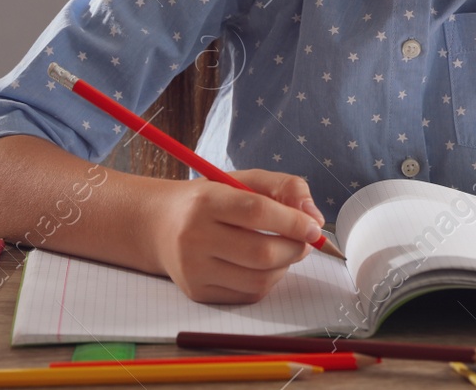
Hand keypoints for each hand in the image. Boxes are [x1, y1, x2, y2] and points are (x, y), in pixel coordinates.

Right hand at [152, 168, 326, 303]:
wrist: (160, 225)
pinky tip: (264, 265)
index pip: (256, 212)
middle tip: (306, 241)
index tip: (314, 227)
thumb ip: (284, 188)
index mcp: (206, 201)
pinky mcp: (197, 292)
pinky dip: (267, 281)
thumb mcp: (243, 181)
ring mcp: (193, 269)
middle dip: (295, 248)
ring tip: (286, 251)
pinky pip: (248, 294)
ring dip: (285, 267)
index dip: (292, 221)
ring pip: (258, 279)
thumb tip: (314, 217)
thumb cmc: (210, 200)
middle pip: (261, 252)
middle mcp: (194, 237)